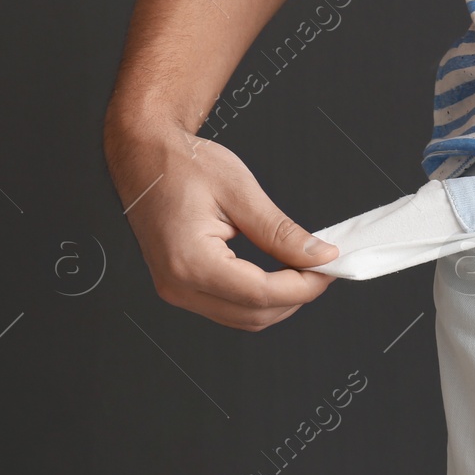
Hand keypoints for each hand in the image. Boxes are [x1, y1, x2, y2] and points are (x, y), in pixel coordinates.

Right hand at [104, 120, 338, 330]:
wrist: (143, 156)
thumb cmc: (183, 165)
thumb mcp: (240, 192)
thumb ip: (280, 231)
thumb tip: (319, 256)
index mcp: (190, 261)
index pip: (261, 293)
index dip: (304, 285)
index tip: (331, 267)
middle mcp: (178, 285)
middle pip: (254, 315)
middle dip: (297, 296)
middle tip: (324, 266)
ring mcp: (176, 290)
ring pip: (243, 318)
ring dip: (280, 301)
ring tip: (305, 268)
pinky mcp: (180, 286)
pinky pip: (228, 307)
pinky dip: (260, 297)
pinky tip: (279, 273)